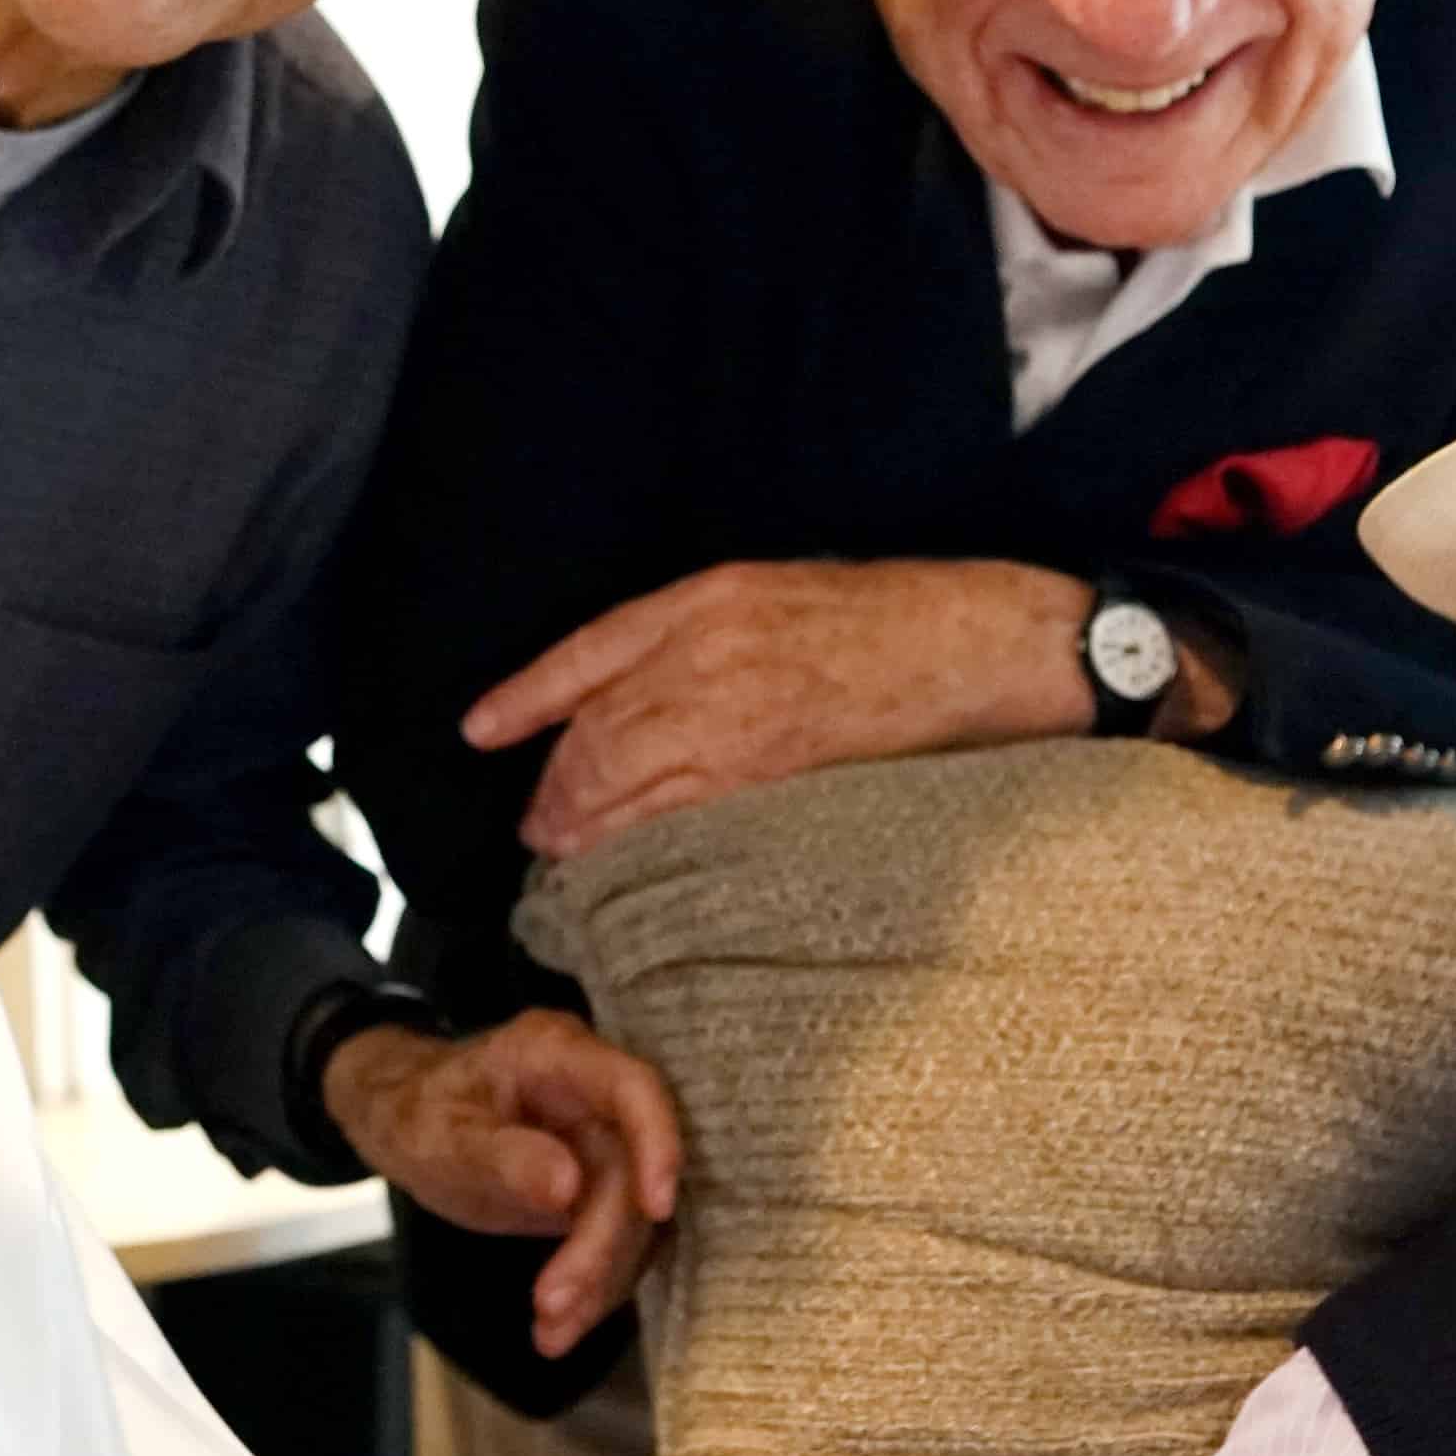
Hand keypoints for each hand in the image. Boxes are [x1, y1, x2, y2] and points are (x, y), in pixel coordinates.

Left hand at [325, 1011, 685, 1354]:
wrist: (406, 1121)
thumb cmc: (419, 1112)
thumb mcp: (441, 1136)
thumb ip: (502, 1156)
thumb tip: (568, 1185)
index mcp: (558, 1055)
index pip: (633, 1089)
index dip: (658, 1144)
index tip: (655, 1207)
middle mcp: (594, 1096)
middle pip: (628, 1173)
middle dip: (599, 1247)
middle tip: (552, 1305)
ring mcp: (602, 1144)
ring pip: (629, 1220)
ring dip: (597, 1282)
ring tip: (550, 1333)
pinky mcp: (600, 1189)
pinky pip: (612, 1243)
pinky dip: (589, 1289)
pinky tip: (556, 1328)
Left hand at [465, 558, 1149, 863]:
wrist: (976, 645)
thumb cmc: (889, 617)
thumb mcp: (776, 590)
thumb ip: (698, 631)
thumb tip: (632, 689)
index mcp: (706, 598)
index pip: (587, 652)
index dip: (524, 696)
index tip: (479, 731)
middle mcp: (708, 654)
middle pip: (597, 733)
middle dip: (556, 788)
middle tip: (536, 829)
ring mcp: (739, 717)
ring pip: (629, 783)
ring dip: (586, 826)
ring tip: (565, 857)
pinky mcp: (773, 774)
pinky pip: (682, 817)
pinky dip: (642, 844)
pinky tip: (626, 865)